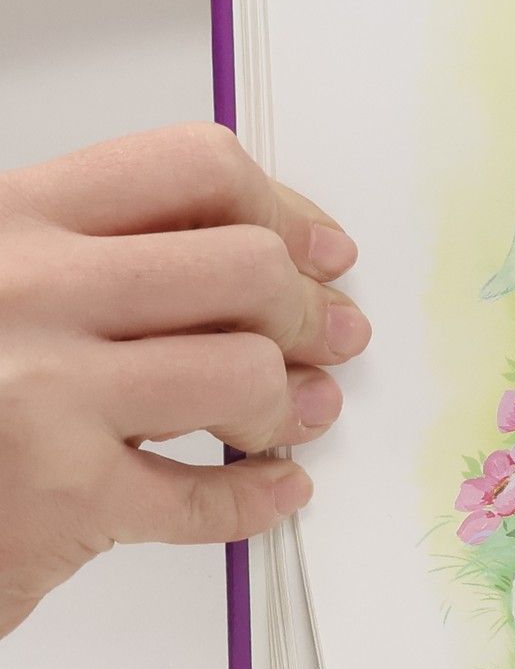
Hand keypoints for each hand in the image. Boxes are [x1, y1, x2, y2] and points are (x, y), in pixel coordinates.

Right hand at [0, 125, 368, 637]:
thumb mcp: (1, 281)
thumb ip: (102, 255)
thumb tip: (274, 253)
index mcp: (9, 219)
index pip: (190, 168)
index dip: (282, 209)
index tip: (320, 251)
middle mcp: (22, 289)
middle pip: (243, 267)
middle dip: (308, 309)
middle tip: (328, 338)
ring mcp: (38, 394)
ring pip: (243, 371)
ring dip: (290, 401)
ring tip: (293, 415)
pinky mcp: (55, 501)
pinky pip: (204, 495)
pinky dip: (257, 498)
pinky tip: (273, 489)